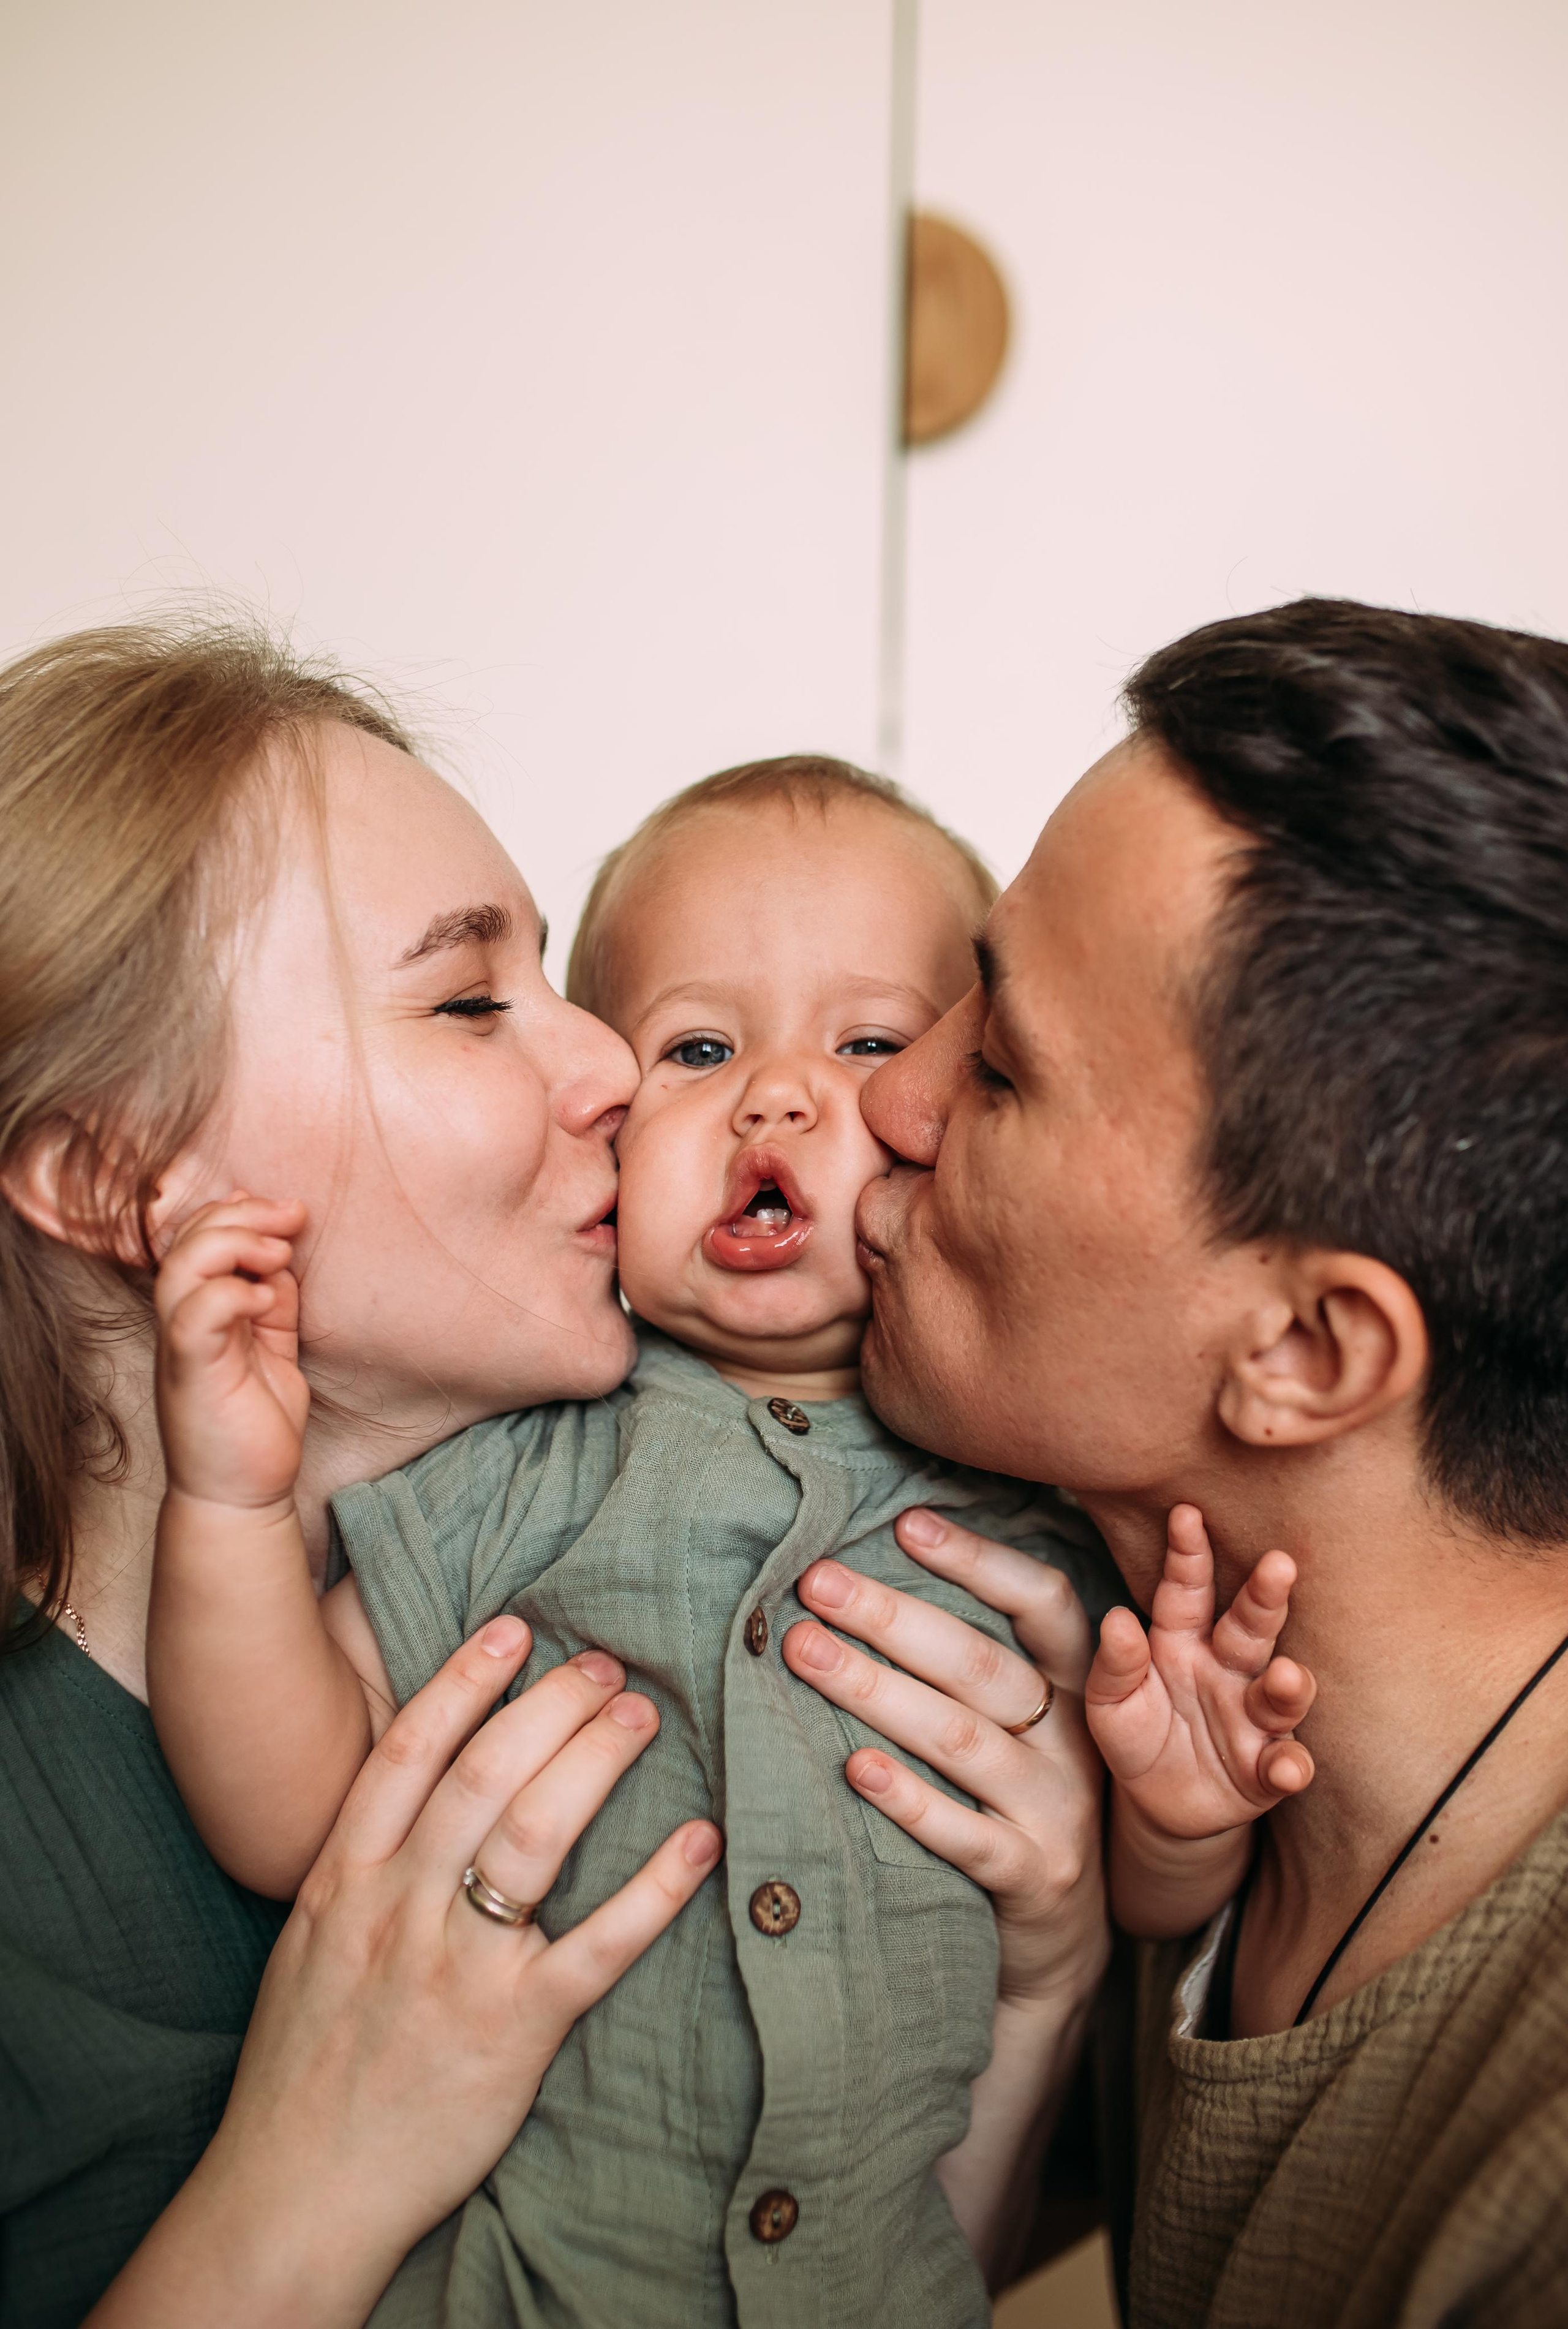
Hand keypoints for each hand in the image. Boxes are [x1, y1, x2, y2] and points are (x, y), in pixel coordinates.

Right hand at [91, 1619, 720, 2327]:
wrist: (292, 2190)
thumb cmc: (304, 2063)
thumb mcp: (310, 1943)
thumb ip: (362, 1866)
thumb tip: (423, 1792)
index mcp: (343, 1880)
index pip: (409, 1753)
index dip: (464, 1680)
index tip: (515, 1630)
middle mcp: (398, 1907)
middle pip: (484, 1773)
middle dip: (551, 1706)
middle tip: (606, 1665)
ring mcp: (456, 1967)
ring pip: (535, 1834)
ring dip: (595, 1762)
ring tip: (641, 1716)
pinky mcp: (513, 2030)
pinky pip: (597, 1944)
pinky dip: (655, 1889)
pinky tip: (698, 1842)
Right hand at [154, 1192, 309, 1510]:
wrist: (243, 1495)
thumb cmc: (256, 1425)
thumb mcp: (275, 1349)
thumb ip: (273, 1304)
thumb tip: (281, 1257)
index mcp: (201, 1312)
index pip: (199, 1238)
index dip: (236, 1211)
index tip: (287, 1210)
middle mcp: (183, 1323)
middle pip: (188, 1242)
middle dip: (241, 1215)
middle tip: (291, 1215)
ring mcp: (182, 1349)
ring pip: (180, 1269)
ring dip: (231, 1244)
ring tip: (278, 1251)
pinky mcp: (191, 1375)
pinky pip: (193, 1317)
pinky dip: (228, 1294)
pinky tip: (264, 1297)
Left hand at [782, 1508, 1105, 2010]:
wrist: (1061, 1943)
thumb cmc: (1012, 1801)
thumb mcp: (1019, 1726)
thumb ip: (970, 1658)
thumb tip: (868, 1573)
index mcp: (1074, 1687)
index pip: (1043, 1602)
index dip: (979, 1559)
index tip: (905, 1523)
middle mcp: (1072, 1742)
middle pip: (980, 1665)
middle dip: (892, 1617)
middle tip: (815, 1582)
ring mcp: (1058, 1812)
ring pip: (962, 1739)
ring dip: (876, 1691)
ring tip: (803, 1651)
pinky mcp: (1034, 1878)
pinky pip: (967, 1836)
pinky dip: (910, 1801)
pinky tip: (856, 1769)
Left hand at [1086, 1502, 1314, 1837]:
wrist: (1157, 1806)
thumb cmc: (1136, 1734)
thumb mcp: (1110, 1702)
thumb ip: (1115, 1665)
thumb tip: (1117, 1618)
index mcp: (1183, 1641)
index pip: (1186, 1591)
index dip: (1188, 1553)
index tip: (1185, 1512)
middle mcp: (1227, 1670)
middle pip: (1250, 1627)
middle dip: (1265, 1596)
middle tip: (1278, 1563)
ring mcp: (1253, 1719)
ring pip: (1281, 1694)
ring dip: (1289, 1685)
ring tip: (1285, 1675)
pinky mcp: (1267, 1770)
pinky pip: (1285, 1765)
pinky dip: (1291, 1766)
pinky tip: (1288, 1767)